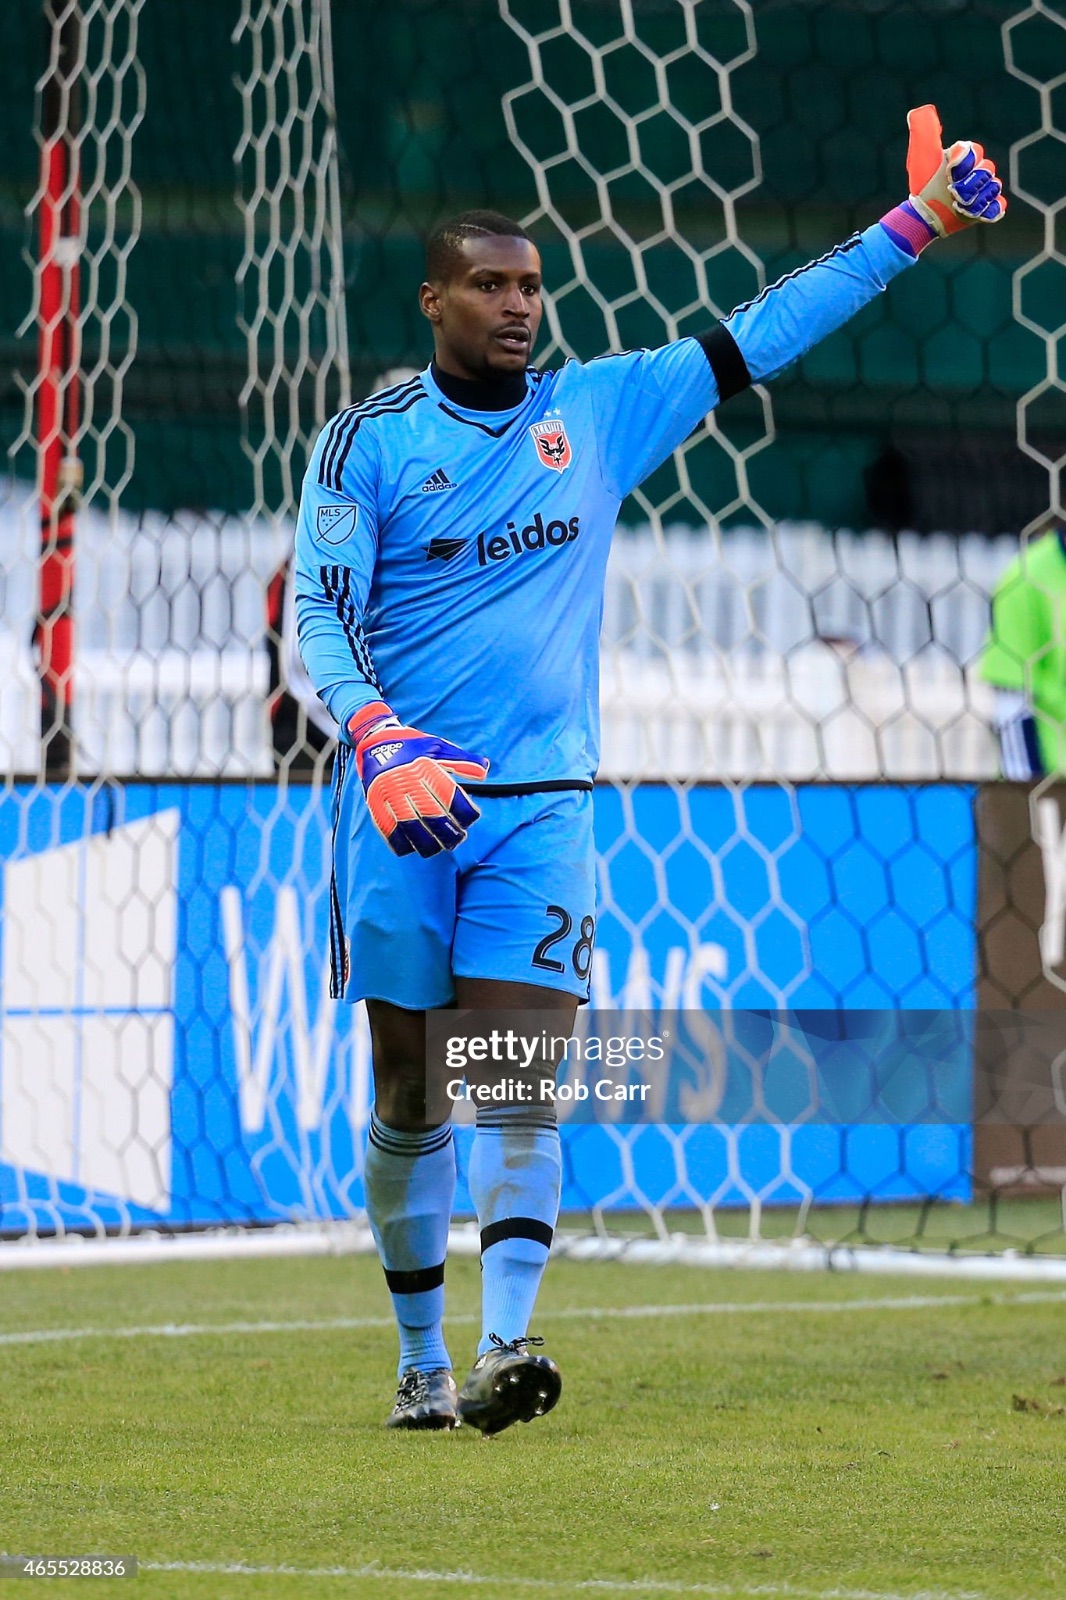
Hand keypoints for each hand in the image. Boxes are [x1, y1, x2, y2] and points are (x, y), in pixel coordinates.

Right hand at [349, 700, 489, 857]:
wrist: (374, 741)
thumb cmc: (411, 746)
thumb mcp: (437, 746)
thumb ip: (462, 760)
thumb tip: (485, 770)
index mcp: (424, 767)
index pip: (449, 795)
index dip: (464, 811)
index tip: (471, 818)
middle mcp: (407, 782)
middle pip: (432, 815)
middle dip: (449, 832)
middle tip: (459, 839)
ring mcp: (389, 794)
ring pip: (410, 827)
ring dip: (427, 843)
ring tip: (439, 847)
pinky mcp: (375, 803)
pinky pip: (387, 829)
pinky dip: (400, 843)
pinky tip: (412, 848)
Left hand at [905, 104, 1005, 234]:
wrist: (922, 215)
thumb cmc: (922, 184)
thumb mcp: (922, 155)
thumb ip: (924, 131)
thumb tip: (922, 110)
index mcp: (965, 156)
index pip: (976, 150)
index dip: (964, 162)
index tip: (949, 172)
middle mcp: (977, 170)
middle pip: (987, 169)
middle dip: (969, 183)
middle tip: (952, 192)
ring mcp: (983, 190)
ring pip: (994, 187)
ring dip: (976, 197)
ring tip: (958, 204)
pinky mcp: (986, 210)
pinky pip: (998, 206)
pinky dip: (988, 210)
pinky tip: (973, 212)